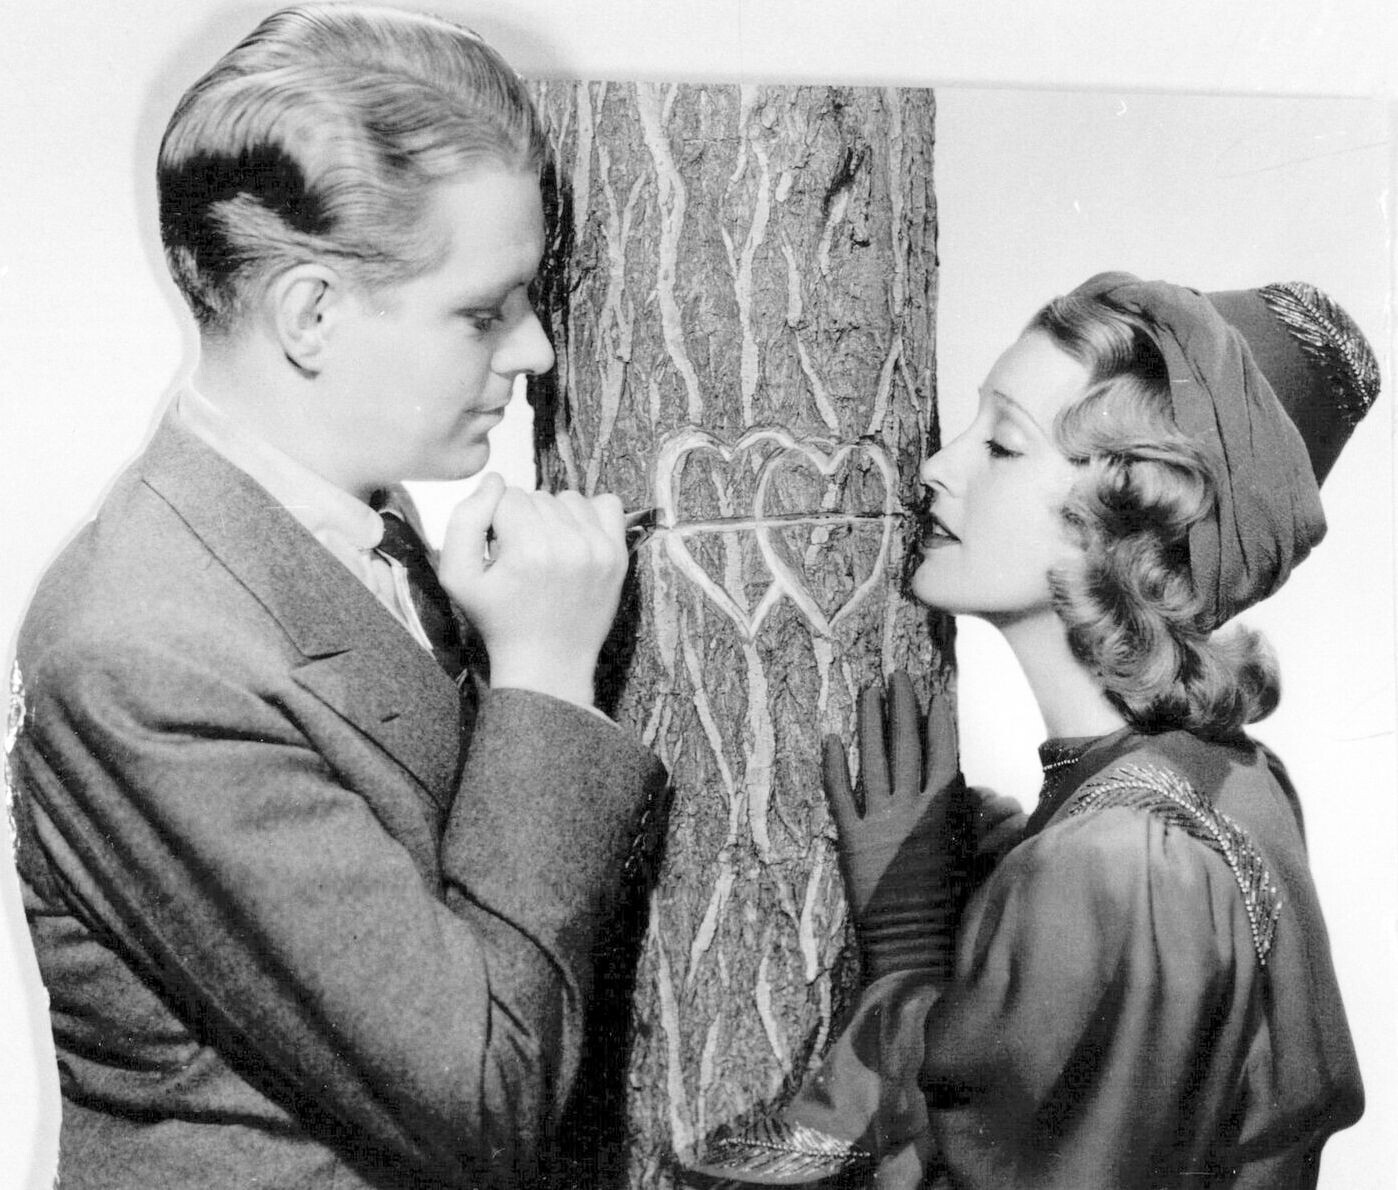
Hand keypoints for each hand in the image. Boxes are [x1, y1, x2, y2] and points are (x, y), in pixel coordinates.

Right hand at [438, 475, 626, 707]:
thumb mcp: (457, 576)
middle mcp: (568, 545)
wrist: (548, 663)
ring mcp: (598, 550)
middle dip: (525, 520)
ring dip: (555, 517)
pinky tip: (575, 541)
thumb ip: (464, 520)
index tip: (500, 552)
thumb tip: (494, 481)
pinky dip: (590, 516)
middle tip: (523, 558)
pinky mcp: (618, 556)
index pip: (507, 496)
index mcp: (527, 549)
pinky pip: (608, 504)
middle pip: (538, 496)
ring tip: (547, 551)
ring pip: (568, 499)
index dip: (497, 521)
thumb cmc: (499, 620)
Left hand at [823, 671, 973, 984]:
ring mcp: (880, 821)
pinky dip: (834, 766)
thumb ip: (970, 822)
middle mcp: (911, 809)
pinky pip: (840, 794)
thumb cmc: (946, 906)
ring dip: (870, 722)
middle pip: (907, 746)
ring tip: (869, 690)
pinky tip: (830, 738)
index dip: (938, 721)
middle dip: (902, 707)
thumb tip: (991, 798)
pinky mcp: (851, 839)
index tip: (935, 691)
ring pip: (873, 759)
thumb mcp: (965, 856)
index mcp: (942, 812)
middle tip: (896, 675)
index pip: (942, 753)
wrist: (914, 944)